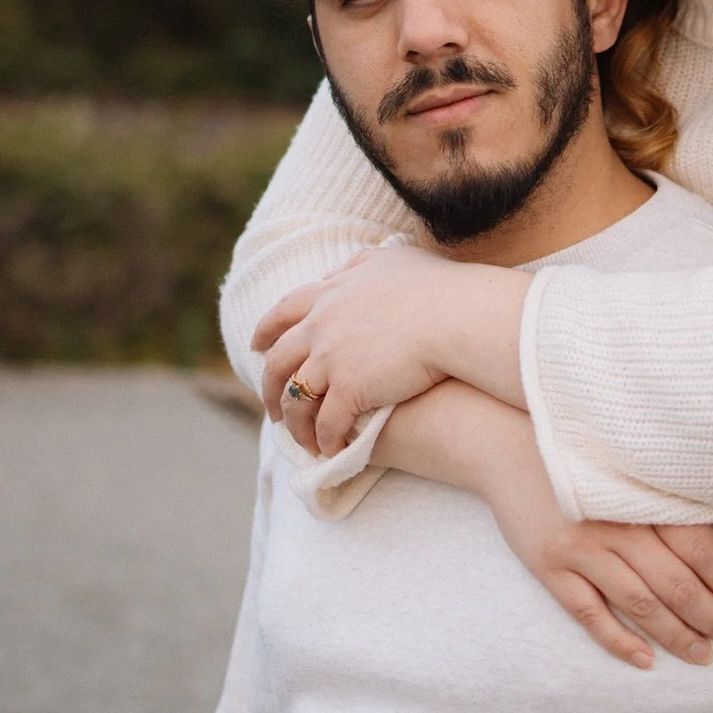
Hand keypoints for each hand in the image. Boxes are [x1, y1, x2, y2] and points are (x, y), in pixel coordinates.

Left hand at [256, 247, 528, 453]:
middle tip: (270, 406)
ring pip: (297, 398)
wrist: (455, 315)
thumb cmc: (438, 286)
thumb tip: (348, 269)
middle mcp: (321, 326)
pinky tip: (332, 451)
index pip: (284, 312)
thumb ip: (364, 263)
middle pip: (279, 361)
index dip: (266, 330)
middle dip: (269, 387)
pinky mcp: (350, 389)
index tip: (257, 346)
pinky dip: (325, 440)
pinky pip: (327, 423)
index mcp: (330, 294)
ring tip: (302, 440)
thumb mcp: (393, 261)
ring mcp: (332, 359)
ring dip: (295, 423)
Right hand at [479, 442, 712, 669]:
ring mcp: (580, 548)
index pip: (698, 546)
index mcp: (641, 496)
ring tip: (703, 655)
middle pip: (674, 582)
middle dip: (710, 616)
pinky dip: (619, 641)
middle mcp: (615, 524)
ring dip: (675, 635)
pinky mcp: (549, 567)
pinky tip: (646, 661)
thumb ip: (665, 498)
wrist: (504, 448)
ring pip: (639, 603)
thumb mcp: (627, 467)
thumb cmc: (580, 459)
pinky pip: (589, 613)